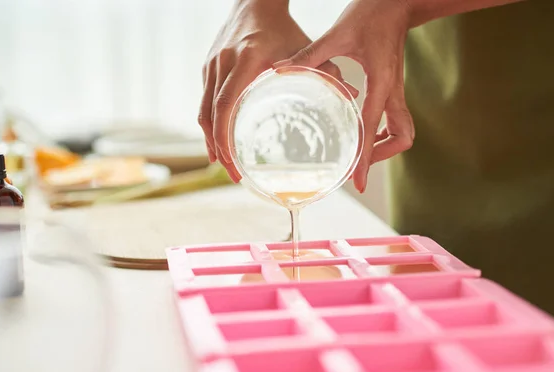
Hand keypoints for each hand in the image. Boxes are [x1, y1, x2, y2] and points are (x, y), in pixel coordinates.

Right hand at [199, 0, 358, 181]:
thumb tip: (350, 96)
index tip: (233, 161)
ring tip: (222, 161)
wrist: (255, 1)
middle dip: (217, 147)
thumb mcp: (304, 47)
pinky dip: (210, 122)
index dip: (225, 137)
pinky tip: (218, 138)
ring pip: (203, 109)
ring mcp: (212, 65)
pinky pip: (204, 99)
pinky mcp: (208, 66)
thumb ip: (327, 71)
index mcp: (246, 61)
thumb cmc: (282, 27)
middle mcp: (223, 63)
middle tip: (230, 171)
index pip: (226, 105)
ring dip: (210, 138)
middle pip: (210, 114)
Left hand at [273, 0, 414, 192]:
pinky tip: (364, 128)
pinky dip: (384, 131)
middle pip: (401, 138)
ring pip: (403, 131)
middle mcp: (393, 92)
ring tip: (361, 151)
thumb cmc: (371, 13)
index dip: (366, 159)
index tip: (358, 183)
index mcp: (381, 83)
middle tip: (359, 164)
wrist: (398, 1)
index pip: (374, 130)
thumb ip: (309, 56)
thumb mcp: (338, 34)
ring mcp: (397, 91)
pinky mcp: (394, 87)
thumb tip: (280, 70)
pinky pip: (397, 119)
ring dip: (386, 145)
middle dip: (382, 155)